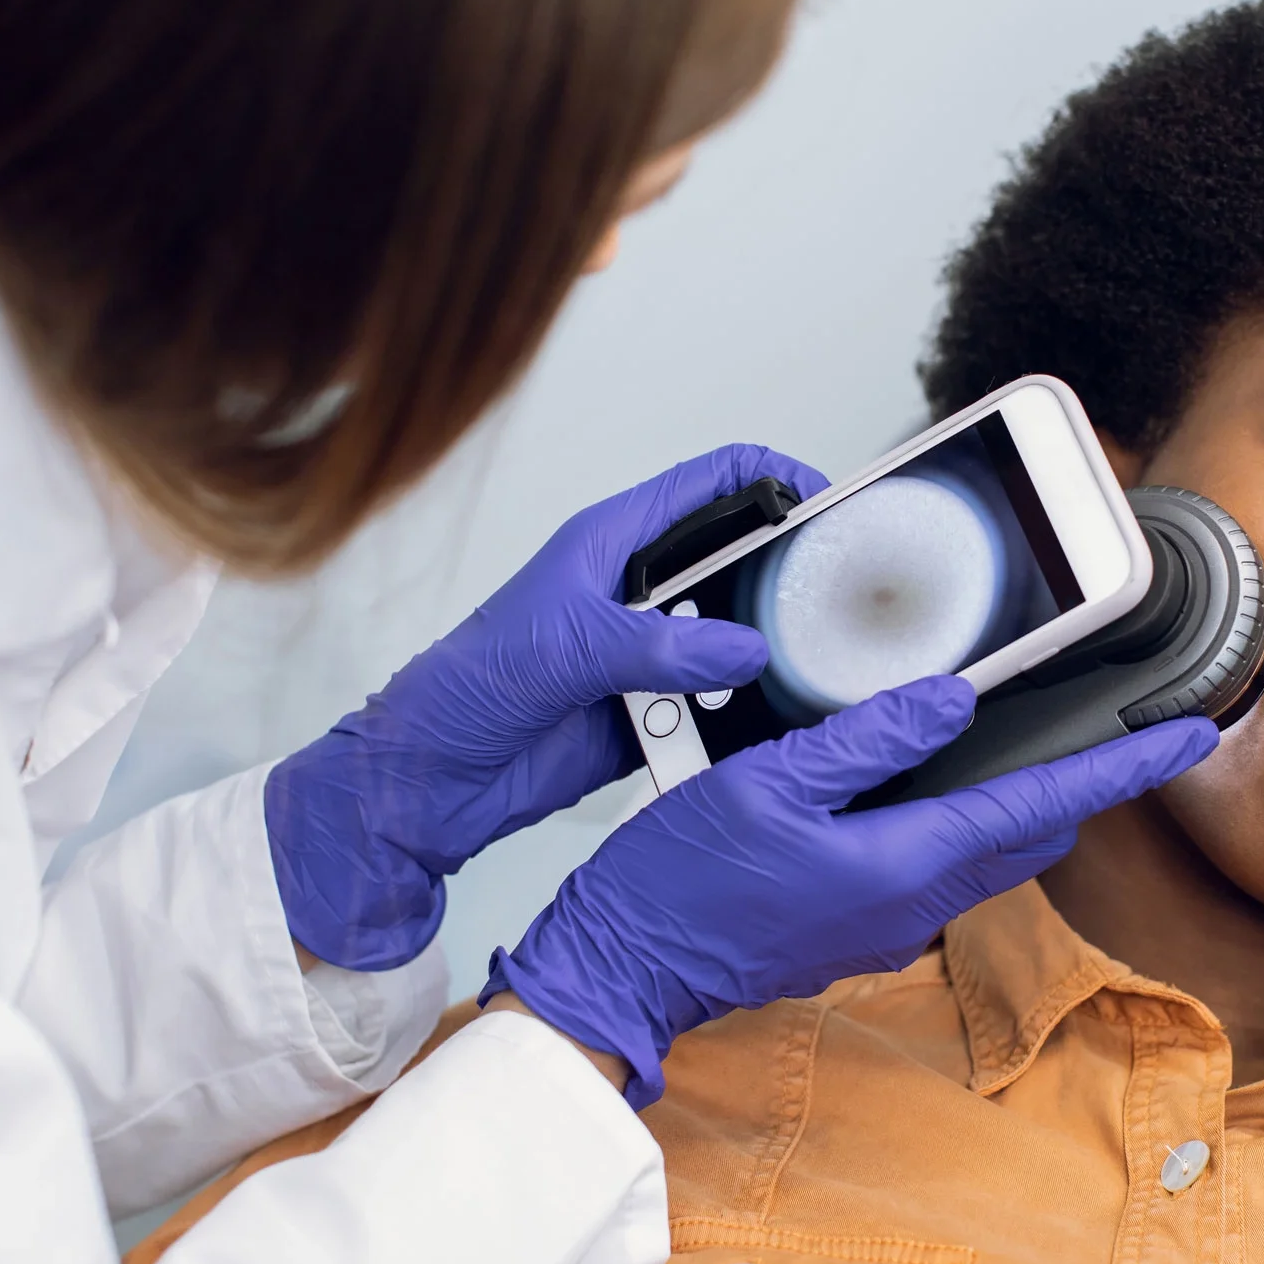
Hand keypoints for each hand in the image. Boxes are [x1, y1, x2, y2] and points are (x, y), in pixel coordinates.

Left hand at [266, 445, 827, 970]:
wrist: (428, 786)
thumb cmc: (465, 689)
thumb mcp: (563, 648)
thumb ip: (658, 644)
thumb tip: (746, 648)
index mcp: (612, 544)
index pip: (711, 484)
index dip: (773, 477)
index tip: (828, 501)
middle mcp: (639, 595)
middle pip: (739, 566)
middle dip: (785, 580)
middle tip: (835, 602)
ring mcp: (651, 658)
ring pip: (738, 645)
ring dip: (764, 663)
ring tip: (804, 675)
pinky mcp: (655, 718)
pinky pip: (720, 714)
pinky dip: (742, 723)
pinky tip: (763, 730)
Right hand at [479, 675, 1217, 1105]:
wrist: (624, 966)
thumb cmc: (680, 881)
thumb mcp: (767, 784)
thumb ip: (866, 741)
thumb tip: (950, 704)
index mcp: (906, 863)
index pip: (1046, 807)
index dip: (1124, 766)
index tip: (1187, 735)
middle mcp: (915, 902)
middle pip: (1031, 835)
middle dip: (1082, 783)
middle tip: (1116, 725)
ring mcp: (888, 922)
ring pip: (985, 852)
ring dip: (1017, 803)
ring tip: (1022, 739)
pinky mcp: (859, 925)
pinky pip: (934, 866)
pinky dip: (954, 821)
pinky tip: (917, 779)